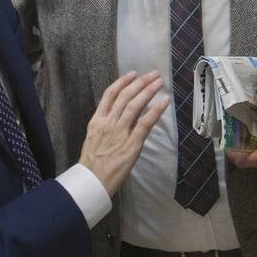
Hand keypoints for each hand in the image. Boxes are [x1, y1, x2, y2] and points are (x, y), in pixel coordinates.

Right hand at [79, 71, 167, 196]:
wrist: (91, 181)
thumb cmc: (92, 164)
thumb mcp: (93, 138)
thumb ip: (104, 126)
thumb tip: (117, 116)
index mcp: (97, 120)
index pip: (110, 94)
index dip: (122, 82)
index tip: (133, 74)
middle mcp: (109, 122)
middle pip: (126, 96)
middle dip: (140, 82)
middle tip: (152, 74)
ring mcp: (120, 132)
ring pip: (136, 104)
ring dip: (149, 90)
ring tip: (159, 81)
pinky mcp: (132, 143)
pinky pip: (146, 122)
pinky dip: (156, 109)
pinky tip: (165, 100)